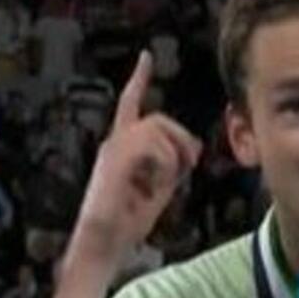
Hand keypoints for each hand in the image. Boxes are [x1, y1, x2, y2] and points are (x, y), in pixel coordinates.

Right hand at [69, 50, 201, 268]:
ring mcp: (114, 147)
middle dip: (182, 139)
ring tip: (165, 183)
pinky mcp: (117, 157)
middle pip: (159, 118)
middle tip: (190, 166)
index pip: (130, 103)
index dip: (139, 78)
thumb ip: (174, 164)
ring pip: (159, 129)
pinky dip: (164, 167)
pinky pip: (155, 146)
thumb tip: (194, 148)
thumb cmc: (128, 221)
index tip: (146, 56)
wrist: (103, 241)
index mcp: (122, 145)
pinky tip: (152, 186)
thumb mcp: (160, 187)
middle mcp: (115, 140)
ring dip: (174, 156)